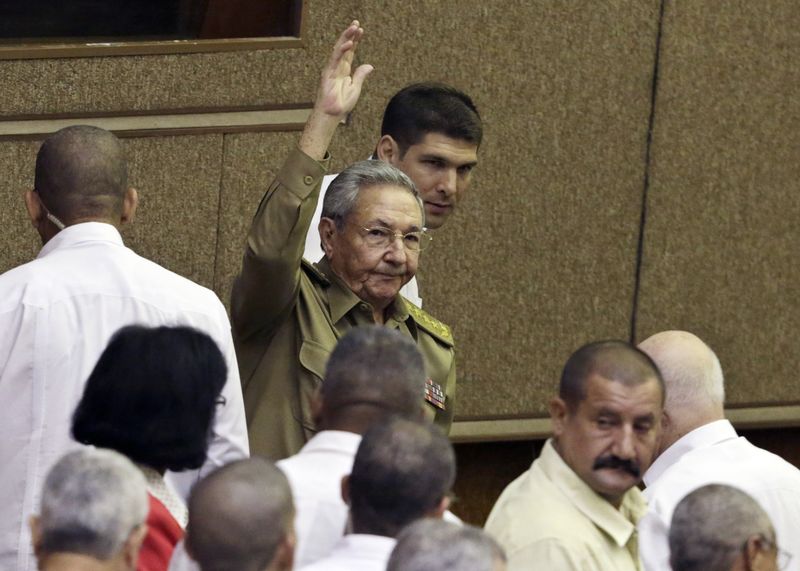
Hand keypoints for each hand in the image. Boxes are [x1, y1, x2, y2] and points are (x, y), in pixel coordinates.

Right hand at [299, 20, 373, 158]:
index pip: (350, 52)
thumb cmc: (341, 104)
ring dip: (346, 38)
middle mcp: (337, 67)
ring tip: (354, 28)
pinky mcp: (328, 73)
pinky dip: (342, 51)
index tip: (360, 30)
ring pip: (339, 49)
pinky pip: (335, 59)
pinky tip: (349, 43)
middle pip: (344, 47)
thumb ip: (360, 76)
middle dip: (350, 34)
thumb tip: (369, 65)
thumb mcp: (355, 88)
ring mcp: (331, 69)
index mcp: (344, 70)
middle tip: (356, 23)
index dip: (355, 41)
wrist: (332, 114)